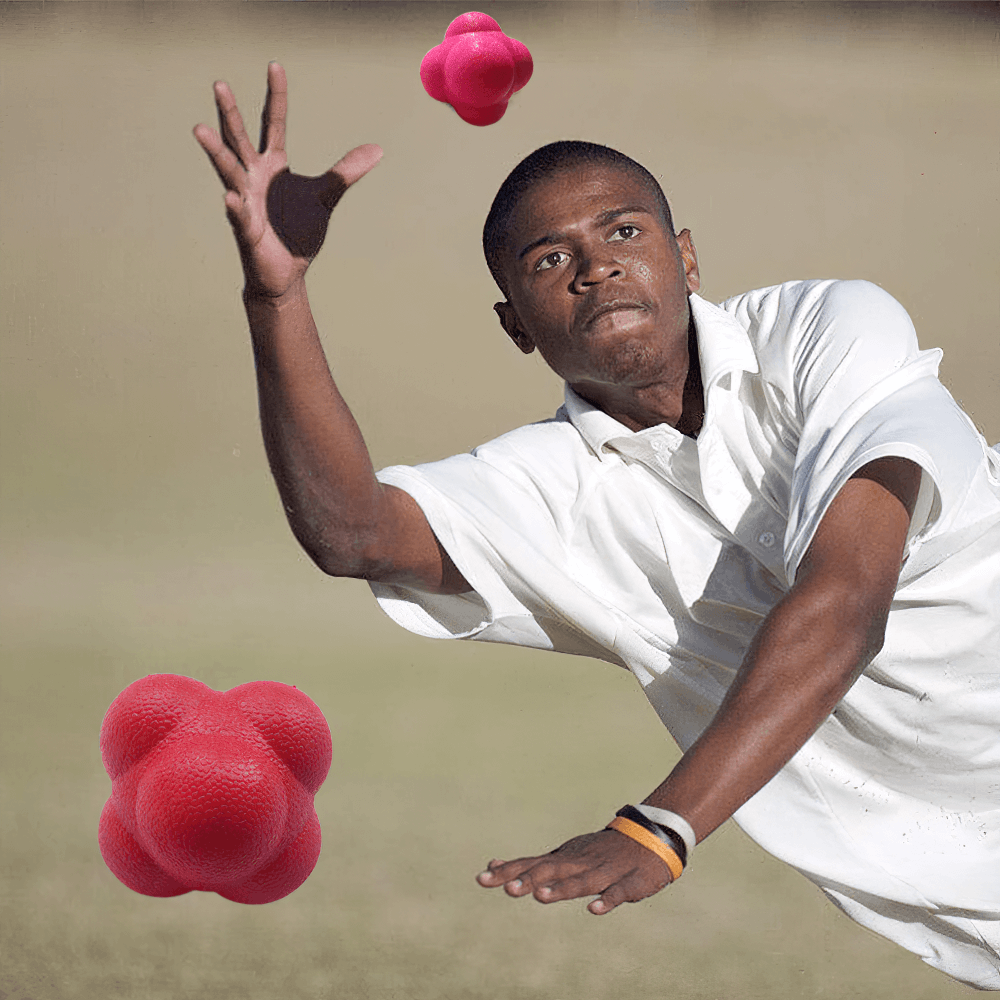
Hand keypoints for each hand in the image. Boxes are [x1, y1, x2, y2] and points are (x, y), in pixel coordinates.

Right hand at [193, 62, 381, 299]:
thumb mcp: (324, 198)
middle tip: (219, 83)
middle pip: (240, 139)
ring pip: (229, 172)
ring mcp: (246, 202)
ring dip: (216, 152)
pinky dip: (234, 206)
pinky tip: (229, 197)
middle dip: (230, 113)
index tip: (275, 65)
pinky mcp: (246, 230)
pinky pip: (238, 215)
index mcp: (273, 166)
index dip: (276, 96)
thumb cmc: (296, 232)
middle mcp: (254, 178)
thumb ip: (344, 173)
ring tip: (200, 129)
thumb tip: (376, 150)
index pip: (273, 123)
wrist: (286, 274)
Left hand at [476, 828, 672, 914]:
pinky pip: (616, 893)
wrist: (650, 839)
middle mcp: (579, 863)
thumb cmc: (597, 852)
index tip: (482, 879)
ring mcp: (603, 872)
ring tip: (540, 897)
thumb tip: (491, 866)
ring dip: (561, 889)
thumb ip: (530, 865)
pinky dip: (606, 900)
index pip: (531, 864)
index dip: (508, 872)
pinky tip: (593, 910)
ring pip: (580, 881)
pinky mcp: (629, 883)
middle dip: (530, 880)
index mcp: (564, 858)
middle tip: (508, 889)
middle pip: (551, 871)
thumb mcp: (562, 855)